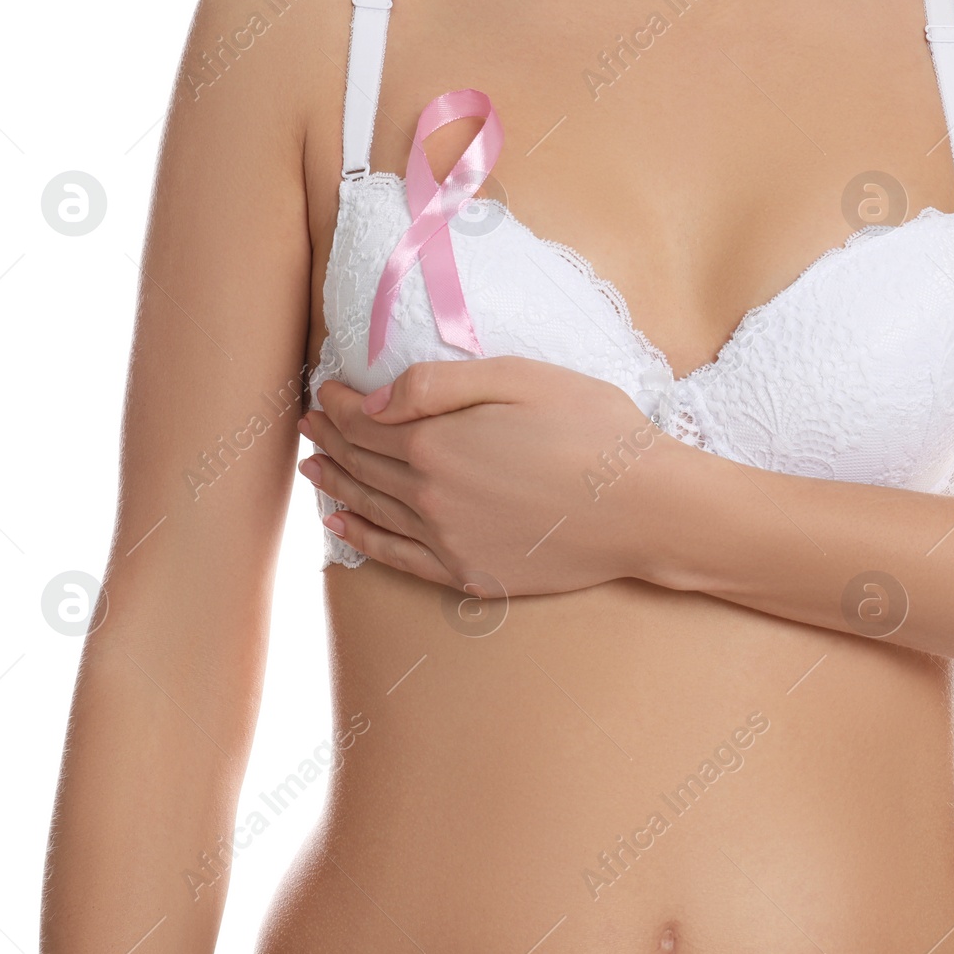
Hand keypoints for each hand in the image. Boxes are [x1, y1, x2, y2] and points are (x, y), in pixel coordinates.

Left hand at [299, 356, 686, 596]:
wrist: (645, 508)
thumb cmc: (594, 430)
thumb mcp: (520, 378)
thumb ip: (439, 384)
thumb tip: (372, 401)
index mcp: (437, 441)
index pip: (364, 421)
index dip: (337, 405)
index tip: (323, 392)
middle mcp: (429, 495)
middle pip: (362, 463)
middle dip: (330, 440)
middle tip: (308, 425)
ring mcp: (447, 541)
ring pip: (371, 509)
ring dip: (335, 486)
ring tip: (312, 469)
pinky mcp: (469, 575)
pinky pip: (397, 557)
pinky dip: (362, 540)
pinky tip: (341, 528)